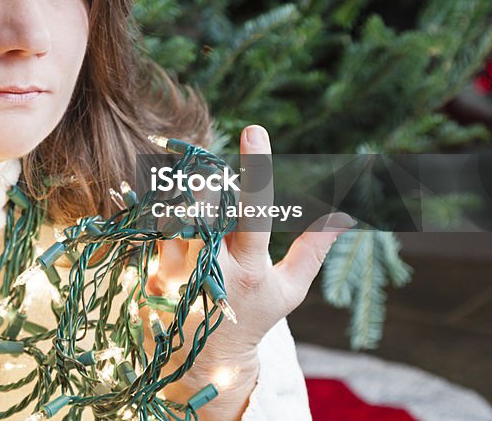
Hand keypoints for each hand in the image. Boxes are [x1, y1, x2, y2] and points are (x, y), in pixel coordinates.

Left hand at [145, 125, 354, 417]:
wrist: (203, 361)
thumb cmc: (254, 316)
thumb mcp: (289, 289)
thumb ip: (313, 249)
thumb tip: (344, 212)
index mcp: (250, 267)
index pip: (255, 210)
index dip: (256, 169)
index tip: (254, 130)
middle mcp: (210, 267)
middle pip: (204, 202)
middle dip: (207, 185)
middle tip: (205, 186)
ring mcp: (174, 270)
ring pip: (173, 210)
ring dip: (183, 198)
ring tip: (189, 209)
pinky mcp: (147, 270)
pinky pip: (151, 225)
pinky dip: (161, 214)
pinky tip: (168, 223)